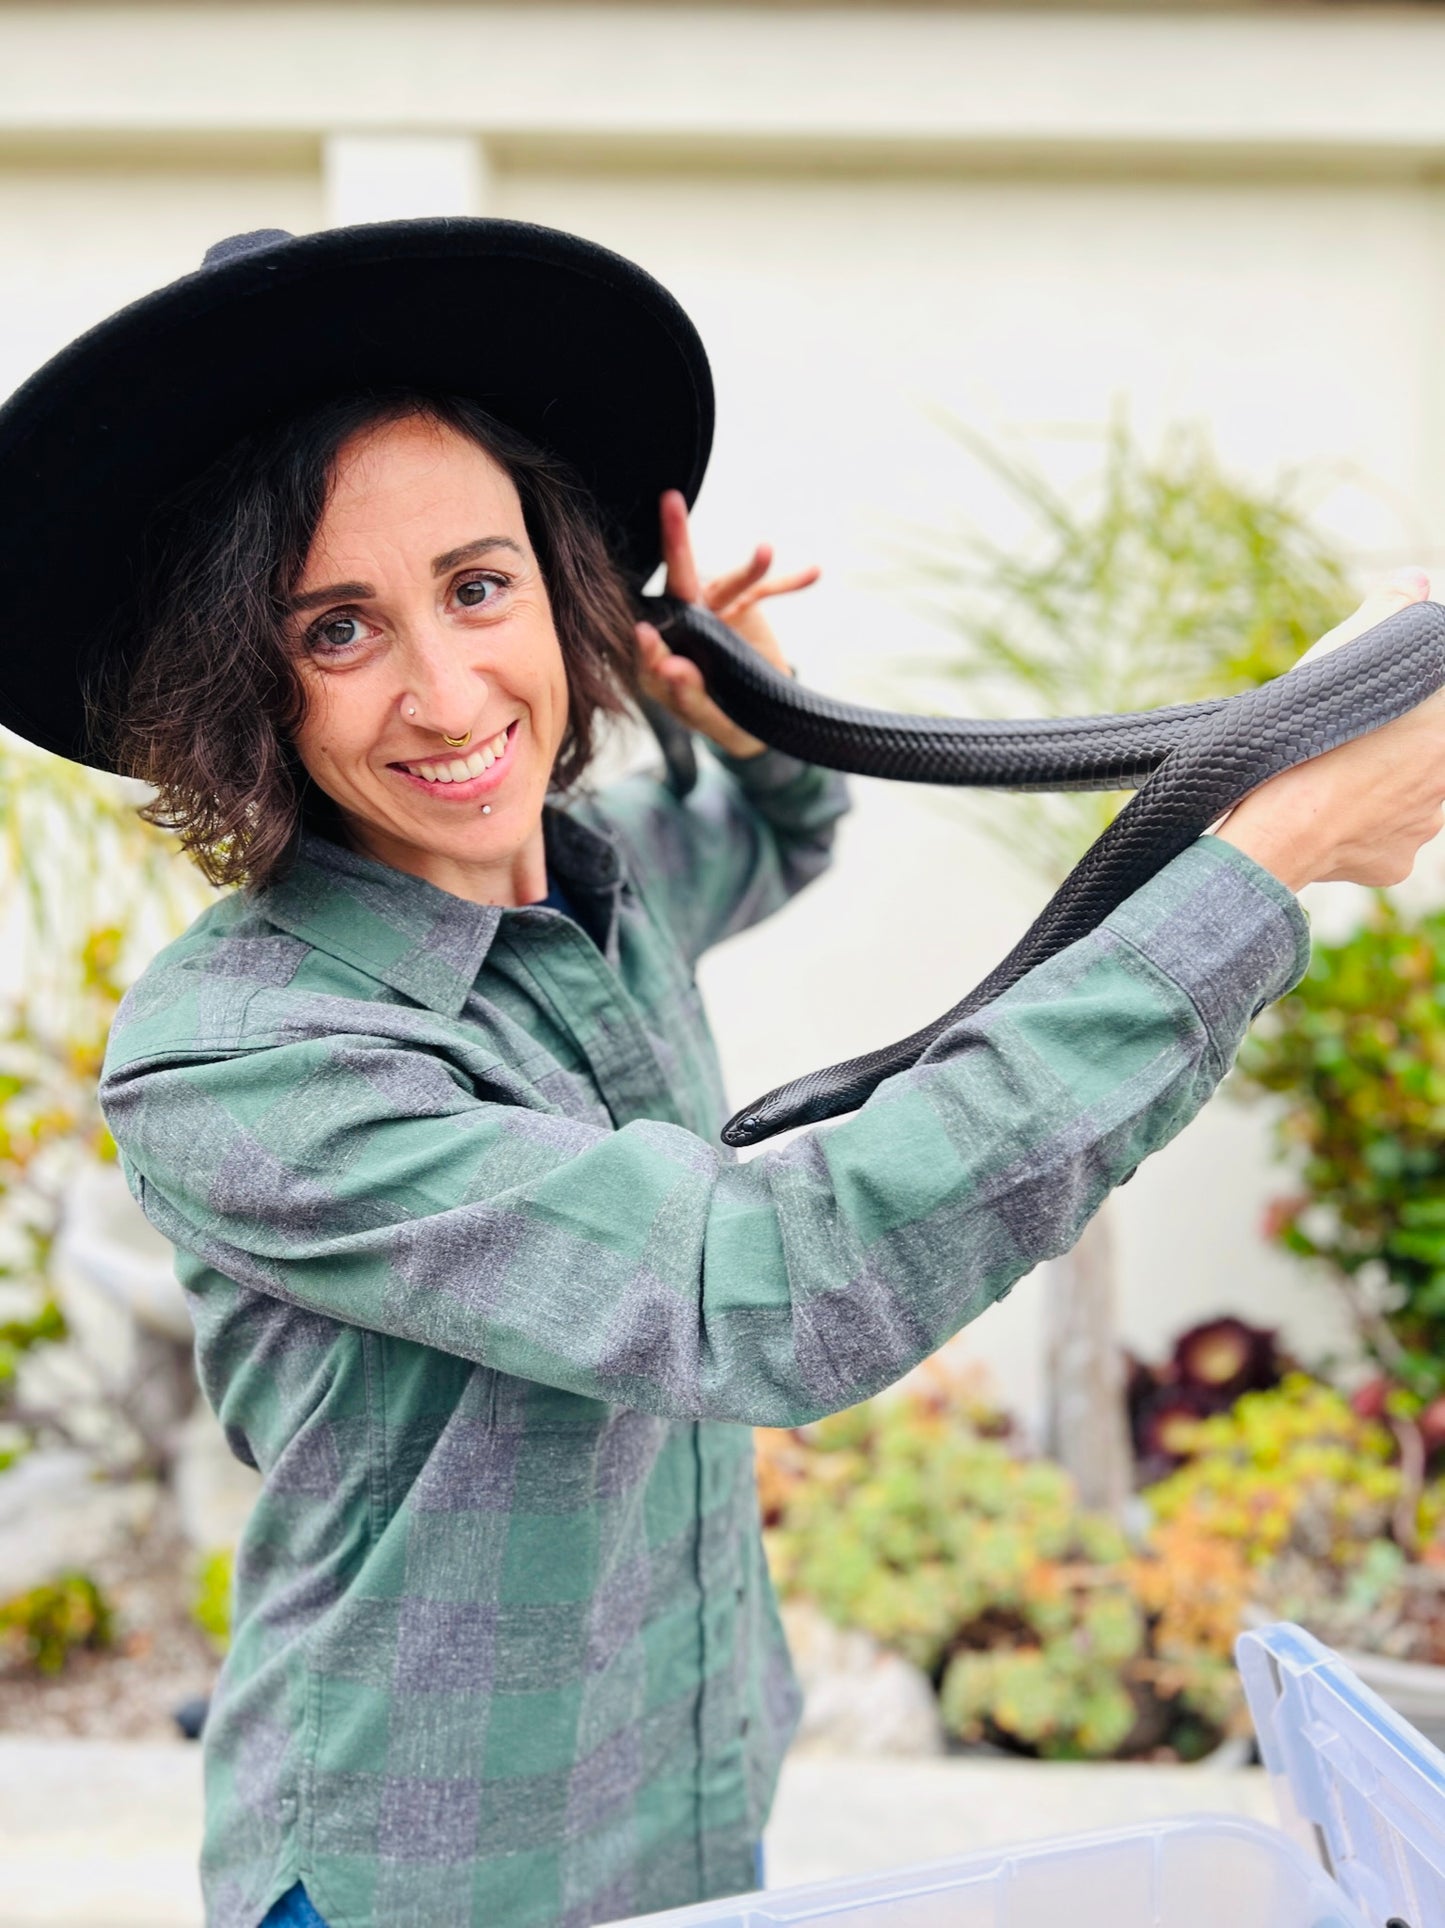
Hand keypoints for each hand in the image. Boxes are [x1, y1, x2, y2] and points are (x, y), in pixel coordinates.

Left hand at [634, 489, 819, 758]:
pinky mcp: (742, 607)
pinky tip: (813, 574)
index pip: (653, 642)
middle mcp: (682, 627)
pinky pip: (764, 590)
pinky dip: (786, 582)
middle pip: (679, 588)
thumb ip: (689, 698)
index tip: (644, 633)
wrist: (762, 716)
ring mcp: (713, 613)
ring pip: (728, 585)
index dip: (650, 639)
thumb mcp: (713, 721)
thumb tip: (670, 666)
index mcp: (662, 659)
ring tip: (766, 552)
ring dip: (748, 569)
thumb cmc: (728, 721)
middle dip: (677, 546)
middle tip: (671, 504)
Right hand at [1216, 569, 1444, 890]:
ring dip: (1378, 787)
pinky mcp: (1394, 863)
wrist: (1279, 831)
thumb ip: (1390, 613)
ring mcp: (1422, 827)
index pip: (1435, 708)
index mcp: (1444, 729)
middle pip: (1427, 752)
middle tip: (1348, 737)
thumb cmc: (1311, 742)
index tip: (1385, 701)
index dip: (1412, 702)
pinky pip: (1383, 842)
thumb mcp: (1346, 657)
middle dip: (1396, 743)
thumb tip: (1414, 582)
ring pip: (1407, 798)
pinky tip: (1329, 817)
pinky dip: (1360, 830)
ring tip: (1331, 776)